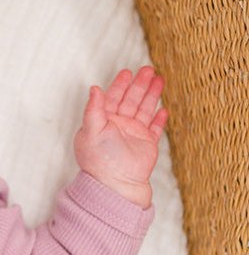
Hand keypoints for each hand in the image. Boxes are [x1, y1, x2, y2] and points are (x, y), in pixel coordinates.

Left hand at [73, 66, 166, 206]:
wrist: (118, 184)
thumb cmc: (101, 160)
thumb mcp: (92, 131)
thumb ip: (93, 109)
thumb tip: (94, 88)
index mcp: (103, 122)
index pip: (112, 98)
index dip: (120, 85)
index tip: (127, 72)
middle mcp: (118, 127)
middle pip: (130, 100)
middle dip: (139, 85)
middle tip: (148, 69)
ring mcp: (133, 136)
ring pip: (144, 110)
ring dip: (151, 95)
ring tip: (160, 79)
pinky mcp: (146, 145)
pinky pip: (154, 129)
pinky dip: (159, 119)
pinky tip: (164, 108)